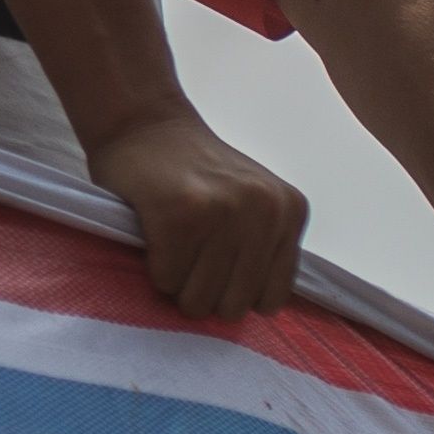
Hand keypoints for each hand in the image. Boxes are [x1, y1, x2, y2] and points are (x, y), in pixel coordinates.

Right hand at [85, 109, 306, 321]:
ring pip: (198, 300)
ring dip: (177, 284)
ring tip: (172, 247)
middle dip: (203, 293)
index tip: (216, 266)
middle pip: (234, 307)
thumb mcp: (251, 202)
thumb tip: (258, 311)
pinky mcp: (180, 215)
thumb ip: (264, 246)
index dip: (236, 292)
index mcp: (290, 210)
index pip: (272, 300)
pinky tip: (155, 235)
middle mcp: (264, 209)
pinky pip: (166, 280)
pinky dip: (154, 268)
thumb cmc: (193, 173)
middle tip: (188, 258)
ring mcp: (223, 211)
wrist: (143, 122)